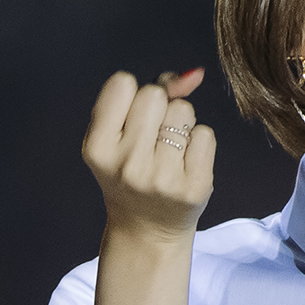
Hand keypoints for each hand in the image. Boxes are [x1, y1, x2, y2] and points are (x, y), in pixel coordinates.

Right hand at [82, 68, 215, 242]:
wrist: (146, 230)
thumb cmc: (132, 173)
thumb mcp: (118, 136)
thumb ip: (143, 96)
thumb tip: (194, 74)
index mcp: (98, 147)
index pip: (122, 83)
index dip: (132, 94)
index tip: (131, 118)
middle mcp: (127, 163)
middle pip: (155, 94)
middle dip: (158, 107)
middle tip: (153, 138)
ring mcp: (162, 177)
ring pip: (183, 110)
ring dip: (181, 124)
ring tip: (169, 152)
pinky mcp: (193, 186)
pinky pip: (206, 134)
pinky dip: (199, 144)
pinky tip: (185, 165)